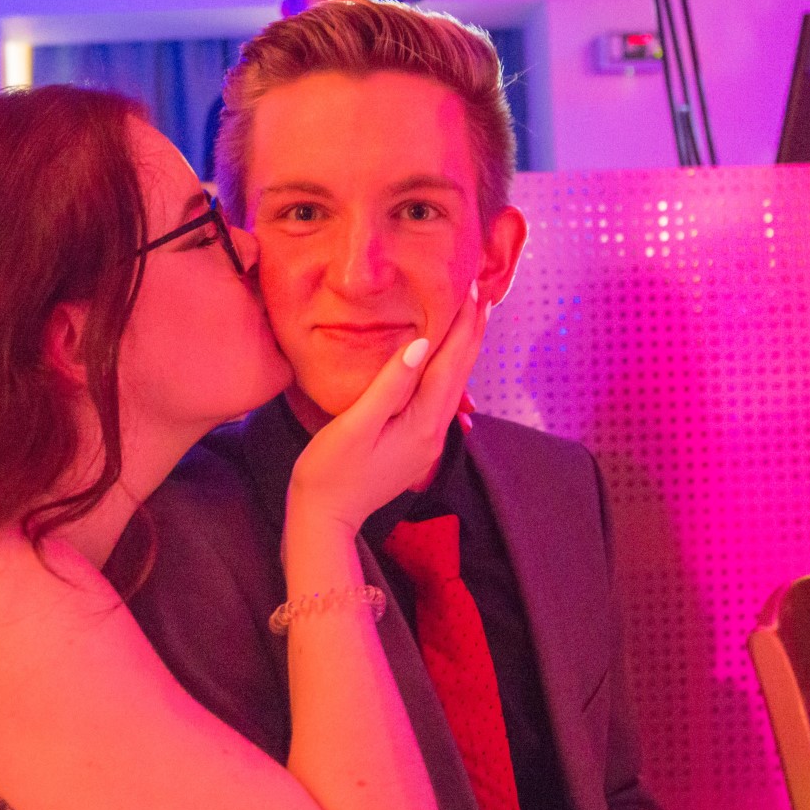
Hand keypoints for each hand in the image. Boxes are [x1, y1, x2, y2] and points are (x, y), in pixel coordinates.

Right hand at [287, 283, 489, 535]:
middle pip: (459, 374)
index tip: (475, 291)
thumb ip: (390, 384)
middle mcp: (433, 433)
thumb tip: (421, 344)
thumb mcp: (355, 424)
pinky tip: (444, 362)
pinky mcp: (415, 446)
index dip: (463, 325)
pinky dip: (448, 372)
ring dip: (463, 351)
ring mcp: (427, 442)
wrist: (324, 518)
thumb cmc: (329, 470)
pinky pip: (440, 399)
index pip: (450, 364)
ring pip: (453, 387)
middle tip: (484, 293)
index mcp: (422, 423)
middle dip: (472, 333)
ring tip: (473, 320)